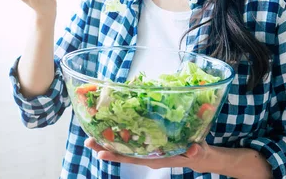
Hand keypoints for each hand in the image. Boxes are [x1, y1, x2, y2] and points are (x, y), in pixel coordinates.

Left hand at [84, 138, 214, 173]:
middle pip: (123, 153)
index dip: (118, 156)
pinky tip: (108, 128)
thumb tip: (193, 149)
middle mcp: (147, 155)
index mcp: (156, 158)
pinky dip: (118, 135)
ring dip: (107, 141)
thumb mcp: (198, 152)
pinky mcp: (147, 143)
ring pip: (123, 147)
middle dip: (105, 148)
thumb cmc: (197, 152)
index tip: (102, 153)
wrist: (198, 155)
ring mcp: (146, 150)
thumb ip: (194, 151)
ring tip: (90, 135)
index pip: (133, 158)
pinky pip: (130, 141)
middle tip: (87, 142)